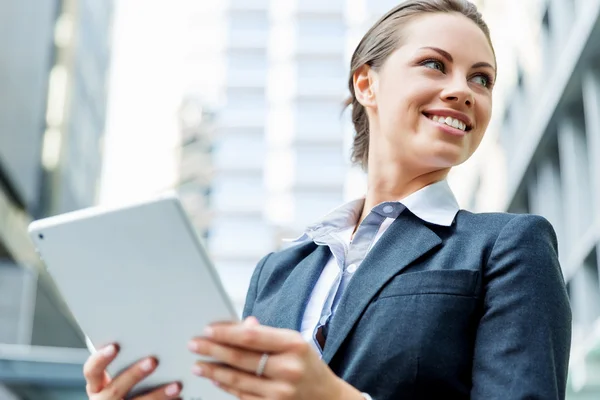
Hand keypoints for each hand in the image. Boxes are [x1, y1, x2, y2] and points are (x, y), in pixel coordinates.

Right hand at [83, 344, 181, 399]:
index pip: (92, 370)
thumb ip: (126, 359)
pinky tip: (180, 397)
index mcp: (96, 385)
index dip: (101, 358)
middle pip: (116, 388)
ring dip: (158, 395)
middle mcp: (103, 399)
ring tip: (176, 386)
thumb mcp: (116, 374)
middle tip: (153, 361)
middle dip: (135, 374)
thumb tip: (150, 334)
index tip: (115, 346)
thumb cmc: (124, 384)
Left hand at [188, 317, 363, 399]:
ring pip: (238, 380)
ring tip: (197, 364)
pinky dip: (227, 386)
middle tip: (194, 344)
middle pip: (241, 358)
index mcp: (294, 345)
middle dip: (213, 350)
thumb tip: (241, 325)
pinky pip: (243, 396)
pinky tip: (216, 379)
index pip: (252, 336)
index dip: (227, 332)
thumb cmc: (308, 365)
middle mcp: (288, 368)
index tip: (208, 328)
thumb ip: (266, 335)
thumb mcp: (294, 342)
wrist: (328, 398)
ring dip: (214, 371)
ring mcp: (281, 392)